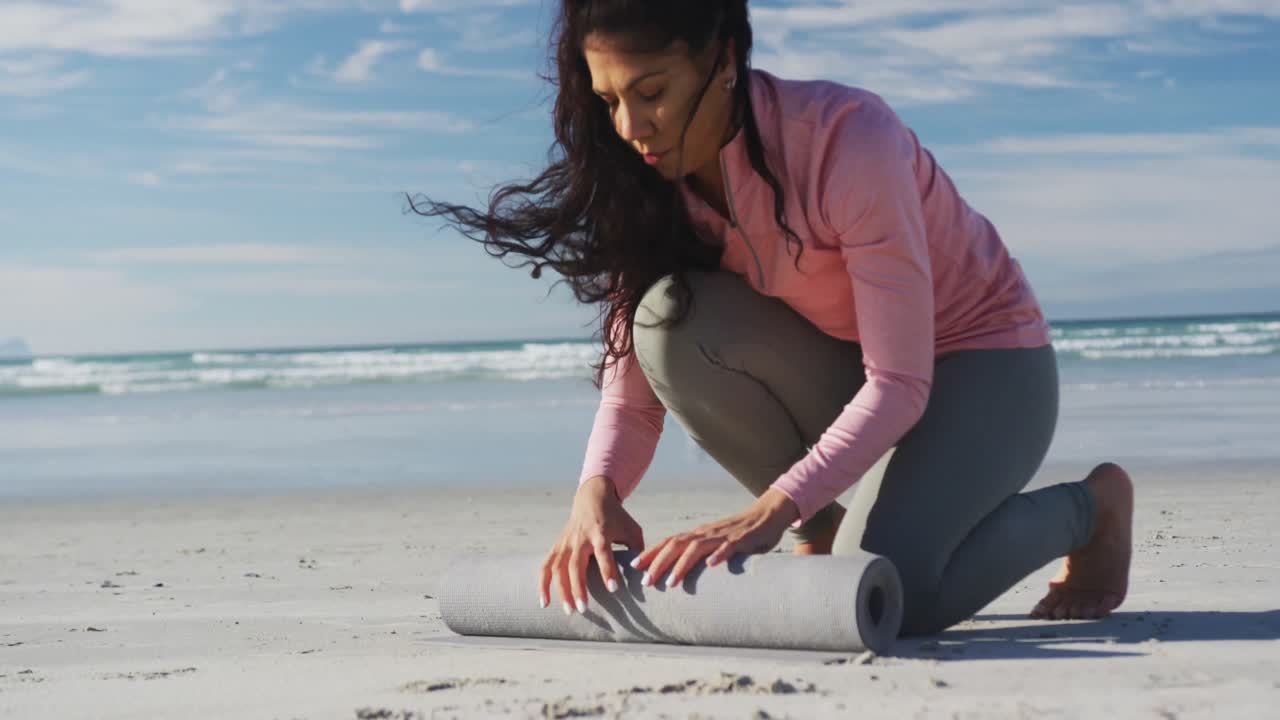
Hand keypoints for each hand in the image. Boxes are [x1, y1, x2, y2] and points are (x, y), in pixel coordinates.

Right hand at [539, 475, 644, 614]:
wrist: (592, 497)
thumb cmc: (616, 517)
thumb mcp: (632, 528)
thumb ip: (638, 550)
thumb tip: (645, 576)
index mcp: (600, 533)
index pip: (603, 553)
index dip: (607, 571)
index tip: (613, 589)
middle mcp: (581, 539)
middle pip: (575, 564)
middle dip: (578, 588)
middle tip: (583, 609)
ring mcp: (566, 543)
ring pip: (558, 568)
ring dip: (561, 590)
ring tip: (568, 610)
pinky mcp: (557, 546)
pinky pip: (546, 567)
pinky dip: (543, 585)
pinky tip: (544, 603)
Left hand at [629, 488, 799, 588]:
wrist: (768, 514)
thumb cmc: (741, 534)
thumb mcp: (717, 545)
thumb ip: (702, 556)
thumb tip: (685, 575)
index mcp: (698, 535)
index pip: (668, 542)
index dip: (650, 554)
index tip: (633, 567)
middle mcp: (706, 533)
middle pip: (676, 545)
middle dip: (658, 563)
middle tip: (645, 583)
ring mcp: (723, 536)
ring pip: (697, 548)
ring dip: (682, 565)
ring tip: (671, 583)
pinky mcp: (742, 539)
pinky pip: (729, 547)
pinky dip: (719, 555)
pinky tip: (711, 565)